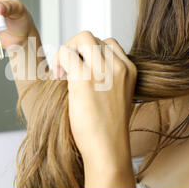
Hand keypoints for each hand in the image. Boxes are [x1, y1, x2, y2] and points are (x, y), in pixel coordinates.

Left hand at [53, 31, 136, 164]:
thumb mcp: (117, 95)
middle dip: (76, 48)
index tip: (82, 69)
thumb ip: (107, 76)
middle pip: (92, 38)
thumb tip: (82, 62)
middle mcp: (119, 66)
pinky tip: (59, 78)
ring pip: (81, 38)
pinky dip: (59, 61)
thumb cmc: (108, 128)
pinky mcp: (85, 79)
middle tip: (67, 68)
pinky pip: (66, 53)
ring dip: (67, 51)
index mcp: (130, 70)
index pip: (108, 43)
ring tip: (62, 73)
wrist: (108, 149)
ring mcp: (103, 71)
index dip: (90, 52)